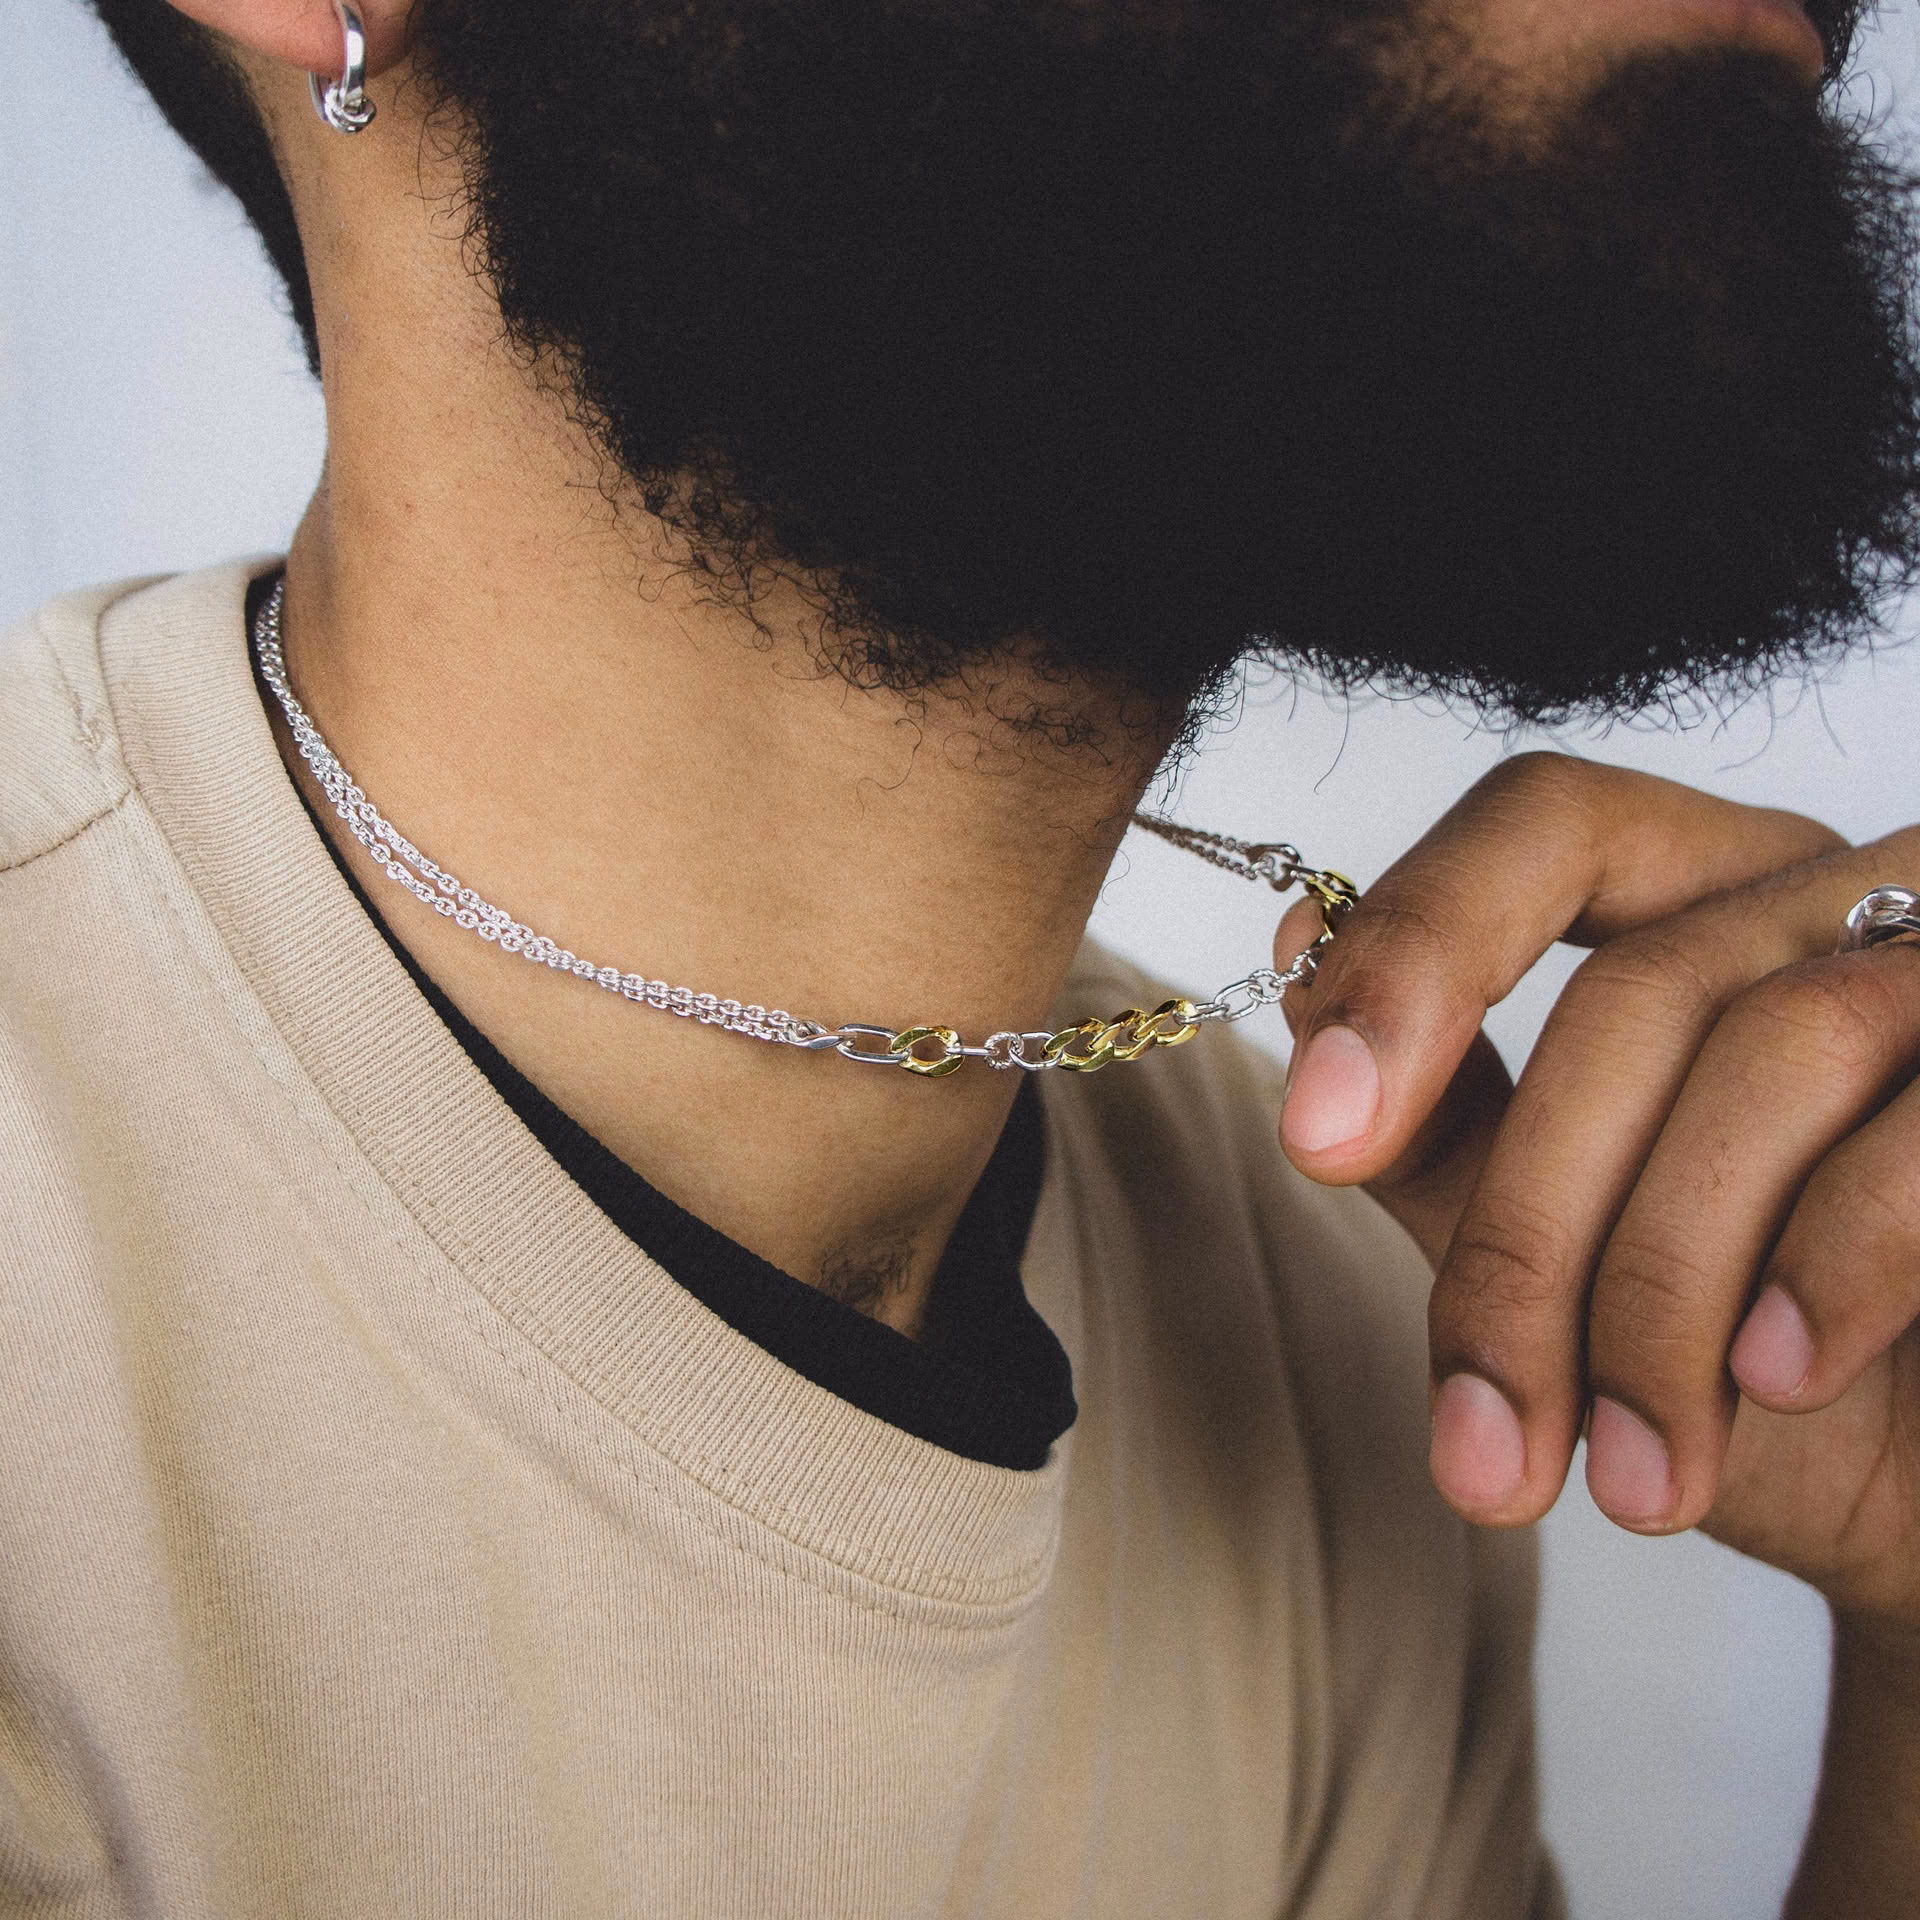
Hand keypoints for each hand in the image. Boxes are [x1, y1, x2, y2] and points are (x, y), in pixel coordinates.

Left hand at [1274, 753, 1919, 1632]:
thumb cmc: (1773, 1373)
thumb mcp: (1569, 1247)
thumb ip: (1446, 1104)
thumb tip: (1301, 947)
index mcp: (1714, 901)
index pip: (1547, 823)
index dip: (1418, 952)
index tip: (1318, 1136)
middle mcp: (1849, 899)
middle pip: (1638, 992)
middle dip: (1531, 1243)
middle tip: (1485, 1445)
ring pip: (1778, 1049)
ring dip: (1666, 1294)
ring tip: (1638, 1475)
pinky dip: (1828, 1267)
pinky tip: (1776, 1378)